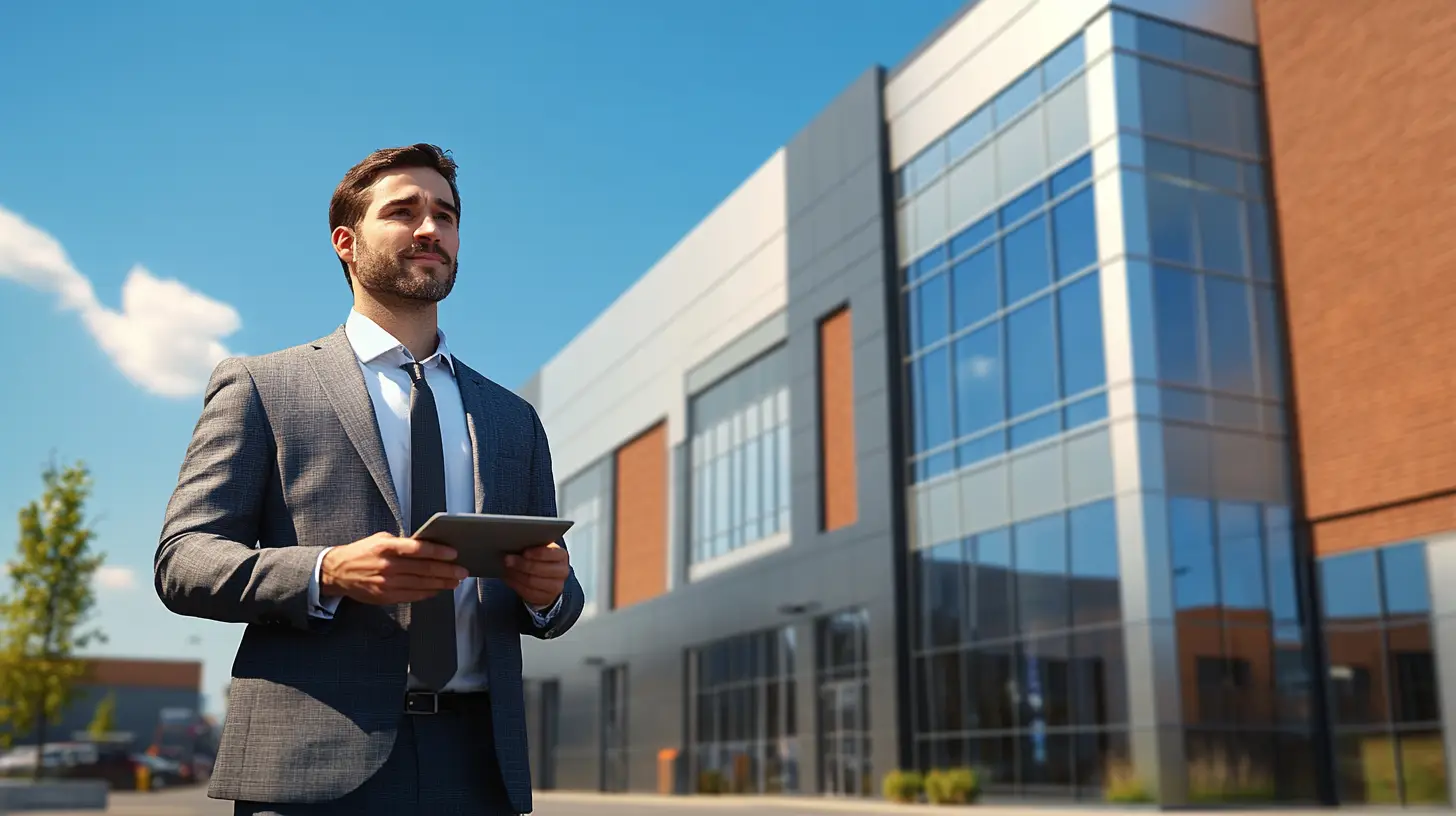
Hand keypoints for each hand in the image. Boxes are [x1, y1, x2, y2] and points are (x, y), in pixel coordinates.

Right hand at [320, 532, 464, 604]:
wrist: (337, 572)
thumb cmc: (361, 553)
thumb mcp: (380, 539)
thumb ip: (402, 543)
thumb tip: (428, 546)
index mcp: (386, 547)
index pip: (417, 549)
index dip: (438, 551)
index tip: (453, 553)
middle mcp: (387, 566)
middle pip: (423, 569)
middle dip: (447, 570)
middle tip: (462, 571)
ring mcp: (386, 583)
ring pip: (421, 584)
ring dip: (441, 583)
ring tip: (455, 581)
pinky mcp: (385, 596)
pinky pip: (412, 595)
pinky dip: (427, 593)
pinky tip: (438, 589)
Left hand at [503, 543, 568, 607]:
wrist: (550, 577)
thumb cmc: (542, 559)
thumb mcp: (542, 548)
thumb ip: (533, 545)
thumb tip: (516, 543)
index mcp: (562, 555)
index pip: (550, 553)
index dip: (536, 553)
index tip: (523, 552)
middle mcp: (562, 571)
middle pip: (539, 569)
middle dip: (521, 564)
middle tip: (507, 559)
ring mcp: (556, 586)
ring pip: (532, 581)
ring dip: (516, 574)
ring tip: (506, 568)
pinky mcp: (546, 597)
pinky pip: (527, 592)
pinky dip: (515, 584)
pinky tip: (509, 578)